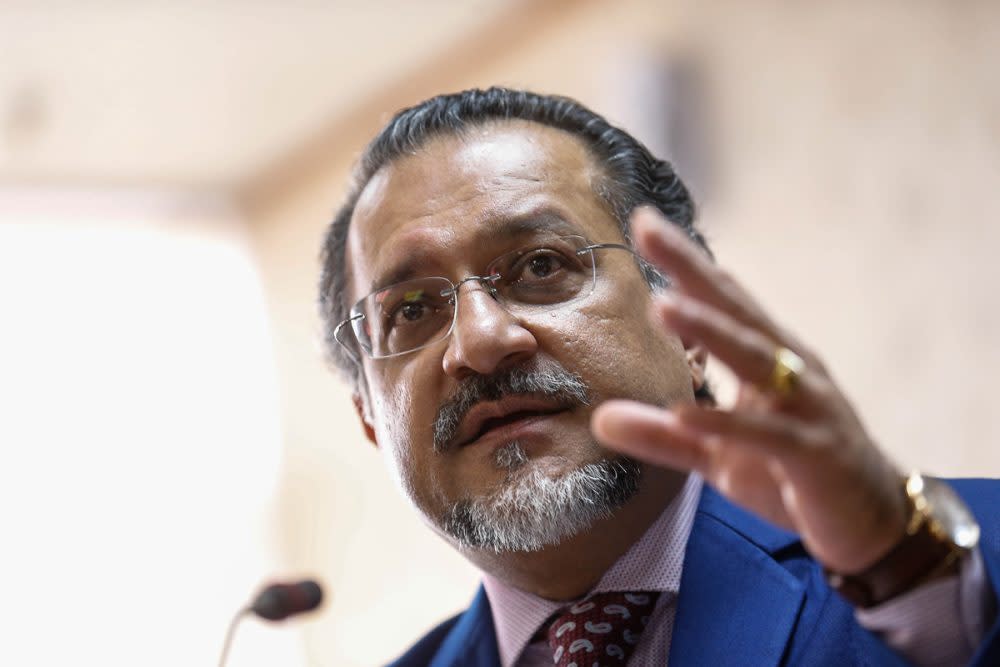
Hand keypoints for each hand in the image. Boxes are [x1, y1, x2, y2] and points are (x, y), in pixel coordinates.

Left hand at [591, 207, 906, 573]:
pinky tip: (685, 412)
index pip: (721, 301)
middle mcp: (790, 369)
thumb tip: (599, 418)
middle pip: (735, 310)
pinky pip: (766, 434)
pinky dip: (727, 423)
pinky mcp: (815, 452)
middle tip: (648, 230)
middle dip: (691, 269)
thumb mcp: (718, 454)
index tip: (642, 221)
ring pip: (754, 359)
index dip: (684, 263)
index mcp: (768, 359)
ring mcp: (808, 406)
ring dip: (709, 331)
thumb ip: (663, 435)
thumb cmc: (793, 473)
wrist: (874, 521)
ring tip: (663, 305)